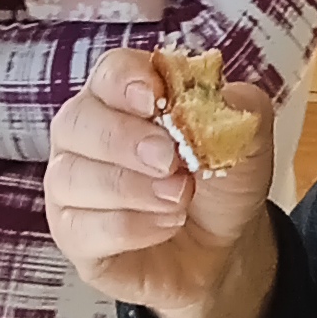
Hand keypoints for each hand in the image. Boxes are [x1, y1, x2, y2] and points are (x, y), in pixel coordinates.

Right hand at [44, 47, 279, 317]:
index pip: (110, 72)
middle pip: (76, 121)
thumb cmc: (220, 181)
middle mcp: (86, 134)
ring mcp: (72, 185)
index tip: (154, 97)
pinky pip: (79, 227)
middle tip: (169, 161)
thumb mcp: (246, 139)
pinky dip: (129, 227)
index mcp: (126, 95)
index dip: (126, 81)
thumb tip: (219, 96)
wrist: (223, 245)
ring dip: (130, 188)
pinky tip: (166, 224)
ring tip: (180, 198)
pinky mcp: (73, 234)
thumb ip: (239, 108)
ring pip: (70, 177)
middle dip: (123, 140)